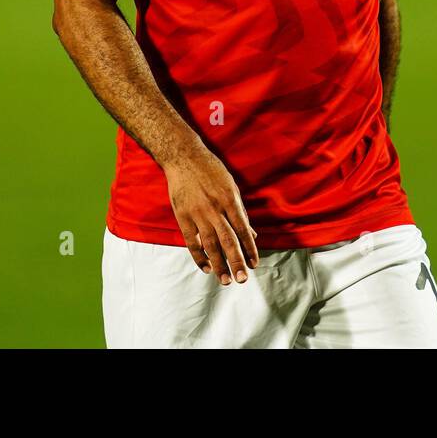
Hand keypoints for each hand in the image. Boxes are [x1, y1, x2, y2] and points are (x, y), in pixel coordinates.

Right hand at [162, 145, 258, 285]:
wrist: (184, 157)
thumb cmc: (211, 170)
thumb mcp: (231, 186)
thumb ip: (240, 212)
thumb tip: (252, 235)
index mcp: (229, 200)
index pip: (242, 229)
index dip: (249, 248)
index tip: (254, 264)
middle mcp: (215, 208)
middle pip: (228, 240)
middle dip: (236, 261)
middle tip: (242, 279)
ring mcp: (197, 213)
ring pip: (210, 244)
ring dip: (218, 264)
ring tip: (225, 280)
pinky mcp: (183, 216)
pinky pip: (192, 241)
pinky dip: (199, 256)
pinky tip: (206, 268)